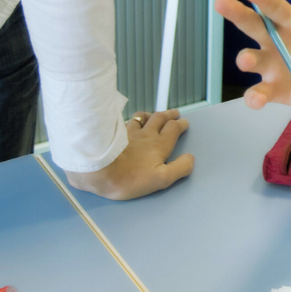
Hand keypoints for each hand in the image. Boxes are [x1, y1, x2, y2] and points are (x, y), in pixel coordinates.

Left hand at [66, 109, 193, 199]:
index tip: (184, 122)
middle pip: (160, 118)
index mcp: (159, 144)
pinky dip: (133, 119)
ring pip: (142, 117)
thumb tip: (190, 158)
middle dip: (169, 114)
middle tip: (174, 112)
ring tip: (153, 115)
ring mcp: (129, 132)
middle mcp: (146, 134)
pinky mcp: (115, 134)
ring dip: (151, 115)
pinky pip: (127, 121)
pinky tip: (130, 122)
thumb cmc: (131, 177)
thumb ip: (179, 168)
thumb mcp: (161, 179)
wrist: (99, 170)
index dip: (180, 124)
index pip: (173, 129)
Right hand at [216, 0, 290, 130]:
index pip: (276, 7)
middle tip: (221, 3)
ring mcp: (273, 66)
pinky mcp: (275, 89)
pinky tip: (255, 98)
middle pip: (253, 25)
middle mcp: (277, 41)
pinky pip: (260, 92)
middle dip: (236, 15)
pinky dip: (255, 96)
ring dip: (246, 58)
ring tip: (246, 59)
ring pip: (252, 59)